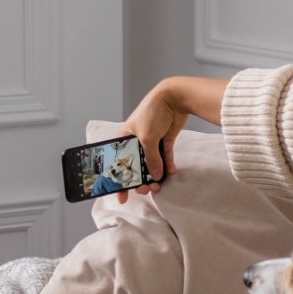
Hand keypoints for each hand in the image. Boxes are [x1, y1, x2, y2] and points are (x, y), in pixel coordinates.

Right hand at [115, 80, 186, 203]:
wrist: (174, 98)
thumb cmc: (152, 112)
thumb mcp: (147, 138)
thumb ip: (151, 159)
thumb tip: (156, 176)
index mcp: (125, 138)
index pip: (118, 162)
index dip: (119, 180)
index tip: (121, 196)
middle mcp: (136, 141)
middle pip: (136, 166)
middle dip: (140, 180)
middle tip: (146, 190)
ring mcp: (152, 141)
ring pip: (152, 164)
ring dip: (155, 176)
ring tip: (159, 185)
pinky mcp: (165, 139)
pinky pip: (166, 157)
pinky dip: (168, 166)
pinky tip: (171, 174)